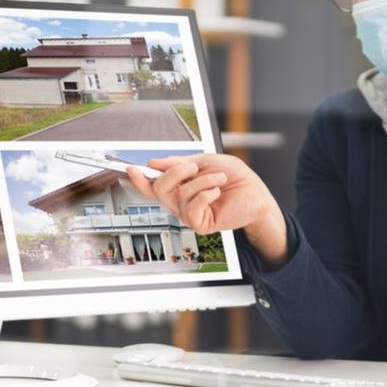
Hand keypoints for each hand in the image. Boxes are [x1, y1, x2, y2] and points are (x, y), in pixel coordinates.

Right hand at [126, 154, 288, 264]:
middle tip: (192, 165)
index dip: (140, 179)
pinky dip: (205, 194)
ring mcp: (190, 214)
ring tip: (219, 178)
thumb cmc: (234, 178)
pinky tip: (217, 191)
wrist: (255, 192)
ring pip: (180, 195)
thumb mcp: (204, 161)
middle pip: (160, 189)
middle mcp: (181, 202)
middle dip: (174, 173)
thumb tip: (154, 163)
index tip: (131, 169)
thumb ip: (178, 163)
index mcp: (180, 187)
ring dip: (201, 181)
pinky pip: (192, 207)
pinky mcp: (201, 224)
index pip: (153, 186)